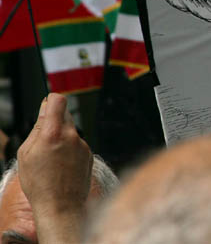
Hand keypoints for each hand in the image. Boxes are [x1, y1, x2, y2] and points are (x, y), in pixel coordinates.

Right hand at [17, 93, 92, 242]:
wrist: (61, 206)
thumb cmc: (40, 184)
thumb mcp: (26, 154)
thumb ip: (37, 129)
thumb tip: (45, 110)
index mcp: (54, 134)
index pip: (58, 100)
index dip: (51, 100)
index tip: (47, 106)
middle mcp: (72, 136)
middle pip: (65, 115)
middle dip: (54, 121)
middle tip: (43, 138)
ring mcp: (83, 145)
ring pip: (71, 130)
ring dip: (62, 136)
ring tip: (51, 157)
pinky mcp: (89, 153)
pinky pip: (77, 144)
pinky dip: (69, 148)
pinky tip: (61, 164)